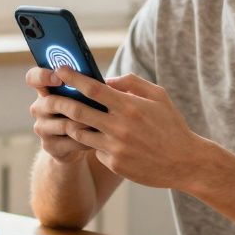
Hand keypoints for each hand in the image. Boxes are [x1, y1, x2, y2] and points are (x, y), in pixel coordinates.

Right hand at [25, 66, 93, 163]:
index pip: (33, 77)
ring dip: (85, 124)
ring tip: (102, 124)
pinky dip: (87, 140)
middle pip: (51, 103)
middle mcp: (38, 108)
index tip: (59, 78)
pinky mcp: (49, 146)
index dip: (43, 76)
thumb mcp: (83, 96)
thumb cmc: (85, 111)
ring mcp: (41, 128)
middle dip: (75, 105)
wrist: (78, 142)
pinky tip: (99, 138)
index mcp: (44, 90)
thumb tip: (104, 82)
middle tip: (95, 107)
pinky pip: (71, 141)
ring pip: (64, 125)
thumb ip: (86, 86)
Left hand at [50, 66, 208, 188]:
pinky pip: (94, 150)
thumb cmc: (171, 125)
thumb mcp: (158, 96)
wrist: (186, 163)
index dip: (72, 78)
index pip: (92, 89)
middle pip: (78, 111)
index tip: (59, 69)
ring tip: (69, 117)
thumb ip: (131, 83)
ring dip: (72, 124)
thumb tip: (105, 79)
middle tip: (49, 96)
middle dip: (59, 101)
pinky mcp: (114, 164)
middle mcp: (120, 127)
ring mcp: (115, 148)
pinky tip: (100, 140)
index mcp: (130, 106)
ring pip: (80, 133)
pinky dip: (94, 143)